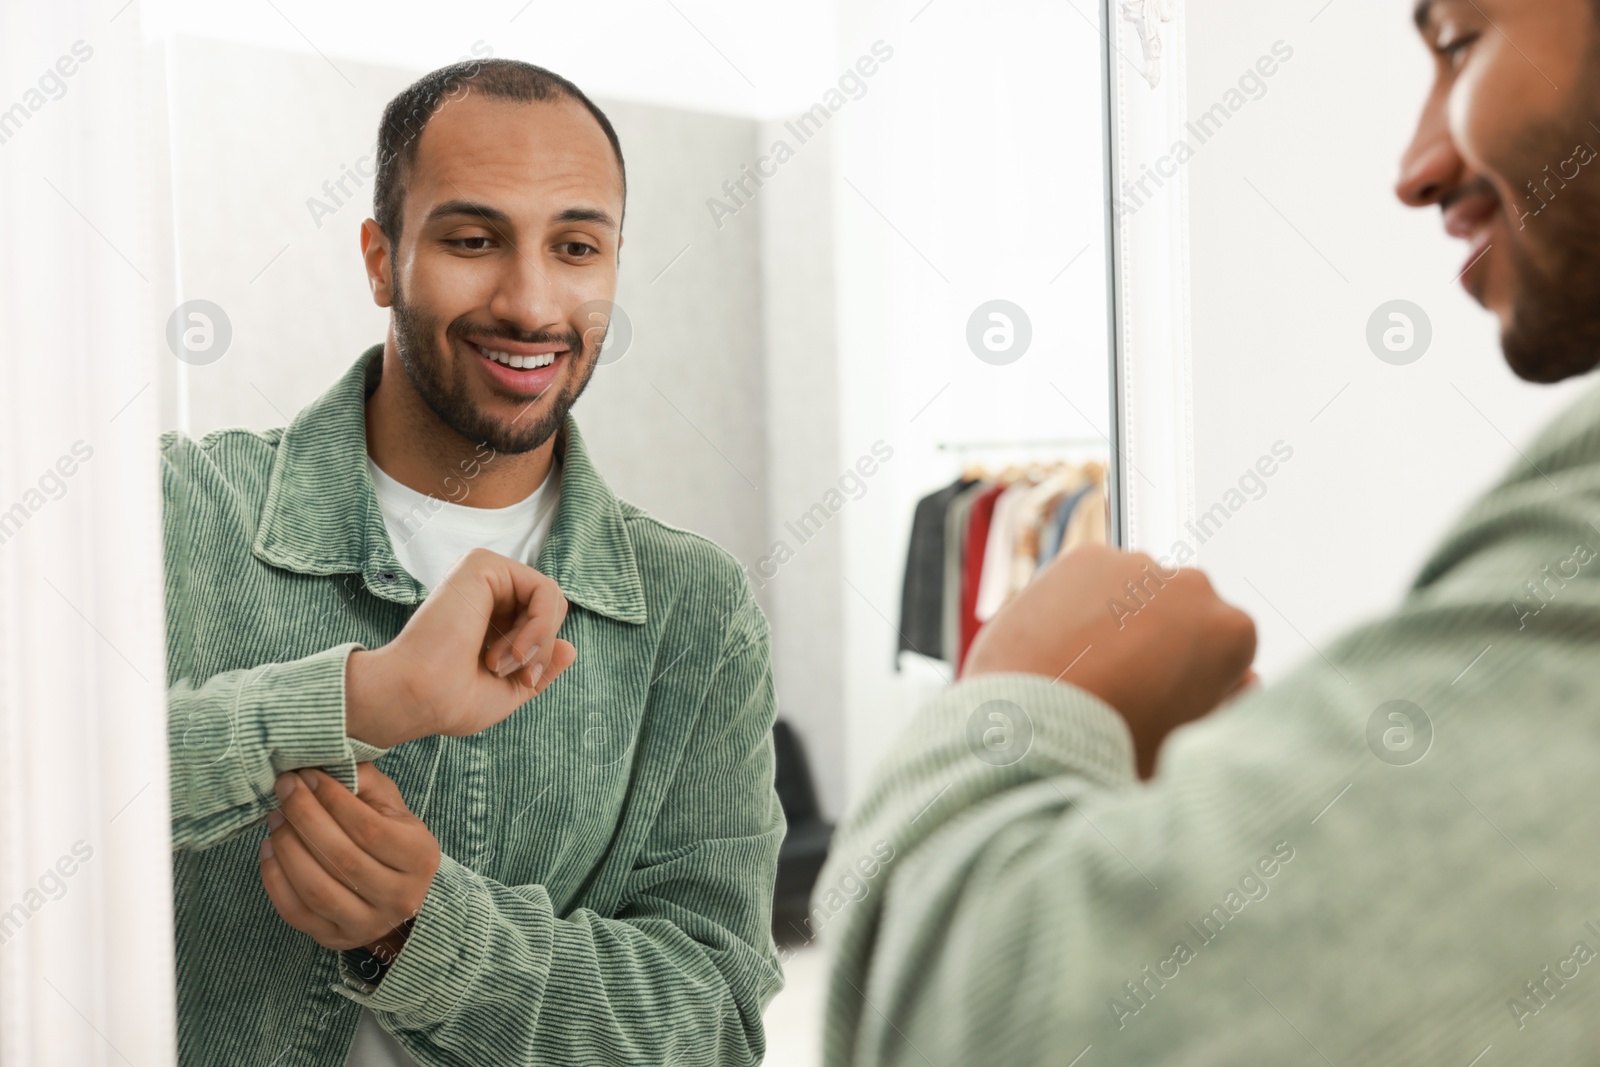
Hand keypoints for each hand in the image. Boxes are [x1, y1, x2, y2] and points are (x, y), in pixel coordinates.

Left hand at [259, 762, 438, 958]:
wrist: (397, 895)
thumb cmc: (391, 841)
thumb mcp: (392, 808)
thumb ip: (366, 784)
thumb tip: (328, 764)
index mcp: (420, 857)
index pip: (370, 828)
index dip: (334, 800)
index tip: (309, 776)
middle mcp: (399, 896)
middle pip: (342, 858)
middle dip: (306, 817)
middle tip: (285, 790)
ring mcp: (367, 923)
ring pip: (318, 888)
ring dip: (288, 848)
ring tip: (276, 818)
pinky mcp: (335, 938)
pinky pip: (297, 913)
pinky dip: (275, 880)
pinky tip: (268, 850)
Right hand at [346, 548, 578, 747]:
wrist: (420, 699)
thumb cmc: (452, 701)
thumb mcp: (510, 690)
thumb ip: (541, 668)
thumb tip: (570, 646)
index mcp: (488, 613)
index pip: (544, 620)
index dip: (544, 655)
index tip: (523, 682)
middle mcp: (485, 589)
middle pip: (552, 606)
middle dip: (544, 647)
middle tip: (516, 673)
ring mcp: (483, 574)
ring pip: (551, 598)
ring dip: (539, 640)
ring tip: (500, 664)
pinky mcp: (482, 565)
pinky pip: (544, 590)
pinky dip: (540, 626)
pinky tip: (510, 652)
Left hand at [963, 543, 1256, 777]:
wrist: (1036, 725)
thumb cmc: (1116, 746)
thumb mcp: (1190, 741)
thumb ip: (1228, 704)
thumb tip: (1243, 681)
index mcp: (1232, 631)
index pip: (1225, 646)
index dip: (1195, 677)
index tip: (1165, 700)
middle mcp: (1194, 585)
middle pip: (1182, 612)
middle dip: (1160, 639)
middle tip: (1122, 684)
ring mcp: (1137, 564)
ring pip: (1136, 591)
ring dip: (1120, 618)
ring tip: (1085, 667)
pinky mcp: (1086, 556)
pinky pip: (1091, 578)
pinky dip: (1079, 602)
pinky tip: (1062, 643)